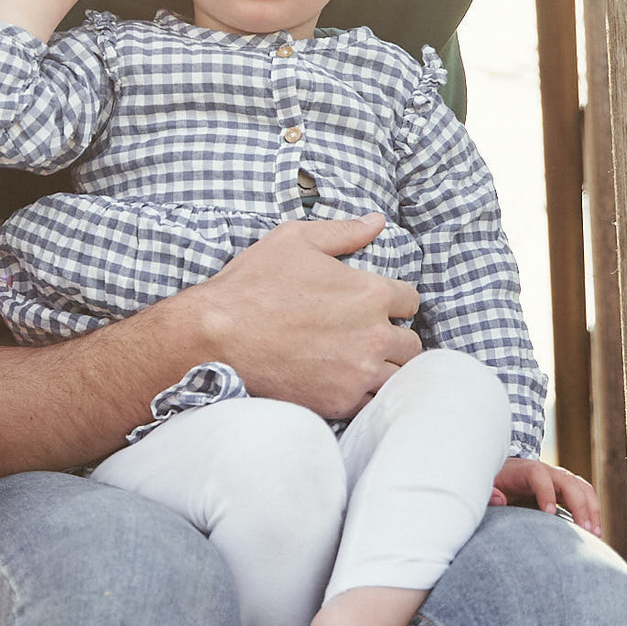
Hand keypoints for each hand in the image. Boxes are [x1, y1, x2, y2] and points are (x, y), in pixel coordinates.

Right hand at [185, 214, 420, 417]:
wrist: (215, 338)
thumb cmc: (252, 285)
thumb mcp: (295, 240)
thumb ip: (342, 232)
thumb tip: (375, 222)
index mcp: (369, 293)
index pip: (410, 301)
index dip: (393, 301)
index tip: (375, 306)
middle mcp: (373, 335)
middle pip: (411, 342)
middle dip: (393, 337)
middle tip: (366, 336)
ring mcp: (358, 372)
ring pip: (398, 375)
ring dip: (384, 367)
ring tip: (359, 361)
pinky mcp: (340, 402)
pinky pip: (372, 403)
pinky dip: (364, 394)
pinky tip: (343, 382)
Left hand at [490, 457, 601, 536]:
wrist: (506, 472)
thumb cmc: (497, 482)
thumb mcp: (488, 485)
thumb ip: (490, 493)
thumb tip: (501, 500)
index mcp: (526, 469)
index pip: (539, 476)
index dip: (545, 493)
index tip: (549, 513)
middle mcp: (548, 471)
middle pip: (568, 482)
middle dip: (578, 505)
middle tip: (583, 530)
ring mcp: (560, 479)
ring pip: (582, 488)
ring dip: (591, 509)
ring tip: (595, 534)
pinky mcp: (566, 489)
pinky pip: (585, 496)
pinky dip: (593, 511)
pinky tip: (595, 531)